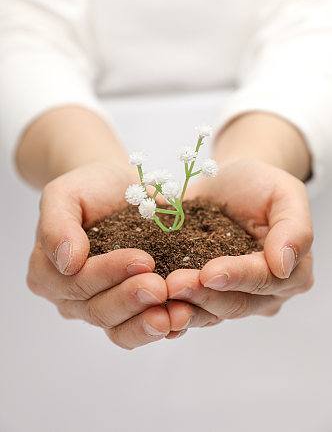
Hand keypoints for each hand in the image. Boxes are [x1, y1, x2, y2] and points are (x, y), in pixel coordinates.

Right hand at [27, 162, 170, 349]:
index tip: (143, 259)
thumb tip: (66, 262)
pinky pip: (142, 328)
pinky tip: (183, 317)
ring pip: (119, 329)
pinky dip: (164, 326)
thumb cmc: (88, 188)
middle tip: (161, 288)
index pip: (76, 282)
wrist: (116, 189)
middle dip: (131, 300)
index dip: (108, 274)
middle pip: (98, 310)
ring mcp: (100, 306)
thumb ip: (57, 224)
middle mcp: (69, 298)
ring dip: (148, 324)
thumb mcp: (64, 194)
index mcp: (47, 273)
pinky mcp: (130, 309)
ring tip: (177, 313)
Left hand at [165, 159, 313, 336]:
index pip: (264, 280)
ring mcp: (231, 298)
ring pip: (209, 313)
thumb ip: (295, 228)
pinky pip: (188, 309)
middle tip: (174, 284)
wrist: (228, 184)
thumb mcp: (285, 193)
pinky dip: (169, 310)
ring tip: (158, 293)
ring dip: (183, 305)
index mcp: (290, 273)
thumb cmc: (260, 185)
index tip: (209, 272)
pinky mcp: (203, 295)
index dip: (237, 277)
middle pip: (235, 303)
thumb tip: (285, 266)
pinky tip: (150, 307)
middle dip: (203, 295)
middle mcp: (263, 294)